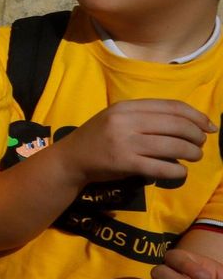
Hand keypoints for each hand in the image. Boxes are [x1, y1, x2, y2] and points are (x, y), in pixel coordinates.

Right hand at [55, 99, 213, 186]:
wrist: (70, 159)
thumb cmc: (98, 137)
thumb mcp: (118, 118)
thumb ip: (146, 116)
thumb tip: (188, 122)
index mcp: (126, 107)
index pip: (171, 107)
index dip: (196, 116)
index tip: (209, 126)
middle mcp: (126, 121)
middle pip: (176, 125)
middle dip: (196, 136)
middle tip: (200, 144)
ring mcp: (124, 143)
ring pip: (172, 146)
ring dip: (191, 153)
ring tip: (194, 156)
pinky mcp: (124, 163)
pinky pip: (160, 167)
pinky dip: (176, 171)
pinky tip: (180, 171)